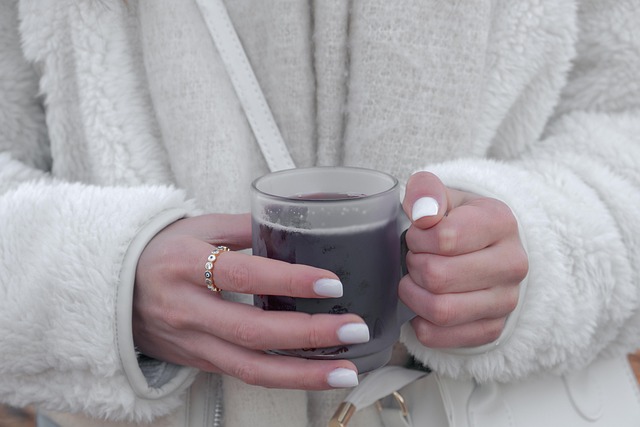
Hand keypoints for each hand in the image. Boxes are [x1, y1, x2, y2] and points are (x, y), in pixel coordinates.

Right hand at [133, 213, 368, 388]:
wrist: (115, 289)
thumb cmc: (163, 251)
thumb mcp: (198, 226)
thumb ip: (247, 225)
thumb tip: (298, 219)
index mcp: (184, 265)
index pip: (242, 275)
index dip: (288, 281)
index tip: (331, 283)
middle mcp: (187, 310)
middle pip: (252, 332)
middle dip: (308, 335)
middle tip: (354, 327)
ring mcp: (192, 343)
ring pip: (250, 368)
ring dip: (303, 374)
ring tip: (347, 371)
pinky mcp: (200, 362)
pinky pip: (245, 374)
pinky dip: (284, 377)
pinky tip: (317, 373)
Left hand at [401, 172, 527, 347]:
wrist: (486, 249)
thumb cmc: (458, 221)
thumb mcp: (443, 196)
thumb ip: (426, 191)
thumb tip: (424, 213)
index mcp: (501, 222)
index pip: (444, 237)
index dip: (417, 237)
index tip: (418, 234)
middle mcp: (512, 264)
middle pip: (438, 276)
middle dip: (414, 265)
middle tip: (416, 258)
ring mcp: (506, 302)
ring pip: (439, 310)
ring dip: (414, 294)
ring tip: (417, 280)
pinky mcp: (491, 330)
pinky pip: (437, 336)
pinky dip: (419, 322)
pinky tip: (423, 303)